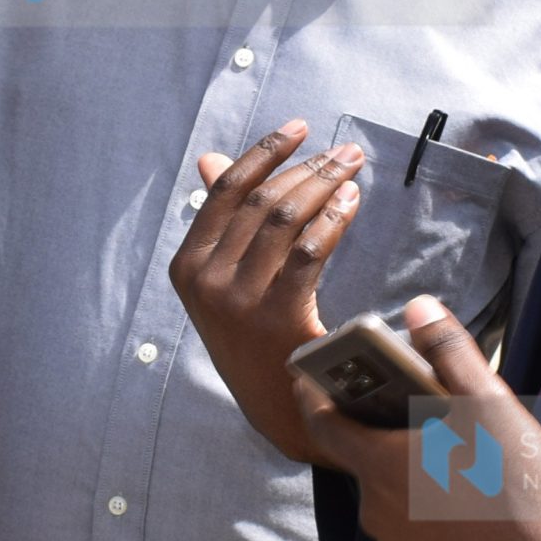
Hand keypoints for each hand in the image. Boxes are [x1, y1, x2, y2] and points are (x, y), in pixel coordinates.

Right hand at [168, 119, 366, 462]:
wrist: (279, 412)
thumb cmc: (256, 340)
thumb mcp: (223, 283)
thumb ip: (221, 221)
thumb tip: (211, 159)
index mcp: (187, 265)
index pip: (227, 191)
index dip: (265, 152)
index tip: (300, 128)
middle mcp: (205, 280)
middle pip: (262, 201)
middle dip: (308, 166)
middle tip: (345, 152)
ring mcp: (238, 300)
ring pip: (285, 218)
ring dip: (325, 185)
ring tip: (353, 170)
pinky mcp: (277, 316)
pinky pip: (310, 250)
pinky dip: (334, 218)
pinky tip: (352, 203)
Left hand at [294, 295, 540, 540]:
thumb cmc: (516, 486)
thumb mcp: (489, 405)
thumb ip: (450, 352)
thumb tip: (420, 306)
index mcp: (381, 461)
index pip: (323, 423)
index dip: (313, 398)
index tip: (307, 380)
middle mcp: (374, 508)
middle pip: (369, 466)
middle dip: (389, 446)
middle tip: (429, 433)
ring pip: (392, 508)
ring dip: (411, 491)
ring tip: (458, 480)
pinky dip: (428, 532)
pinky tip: (466, 523)